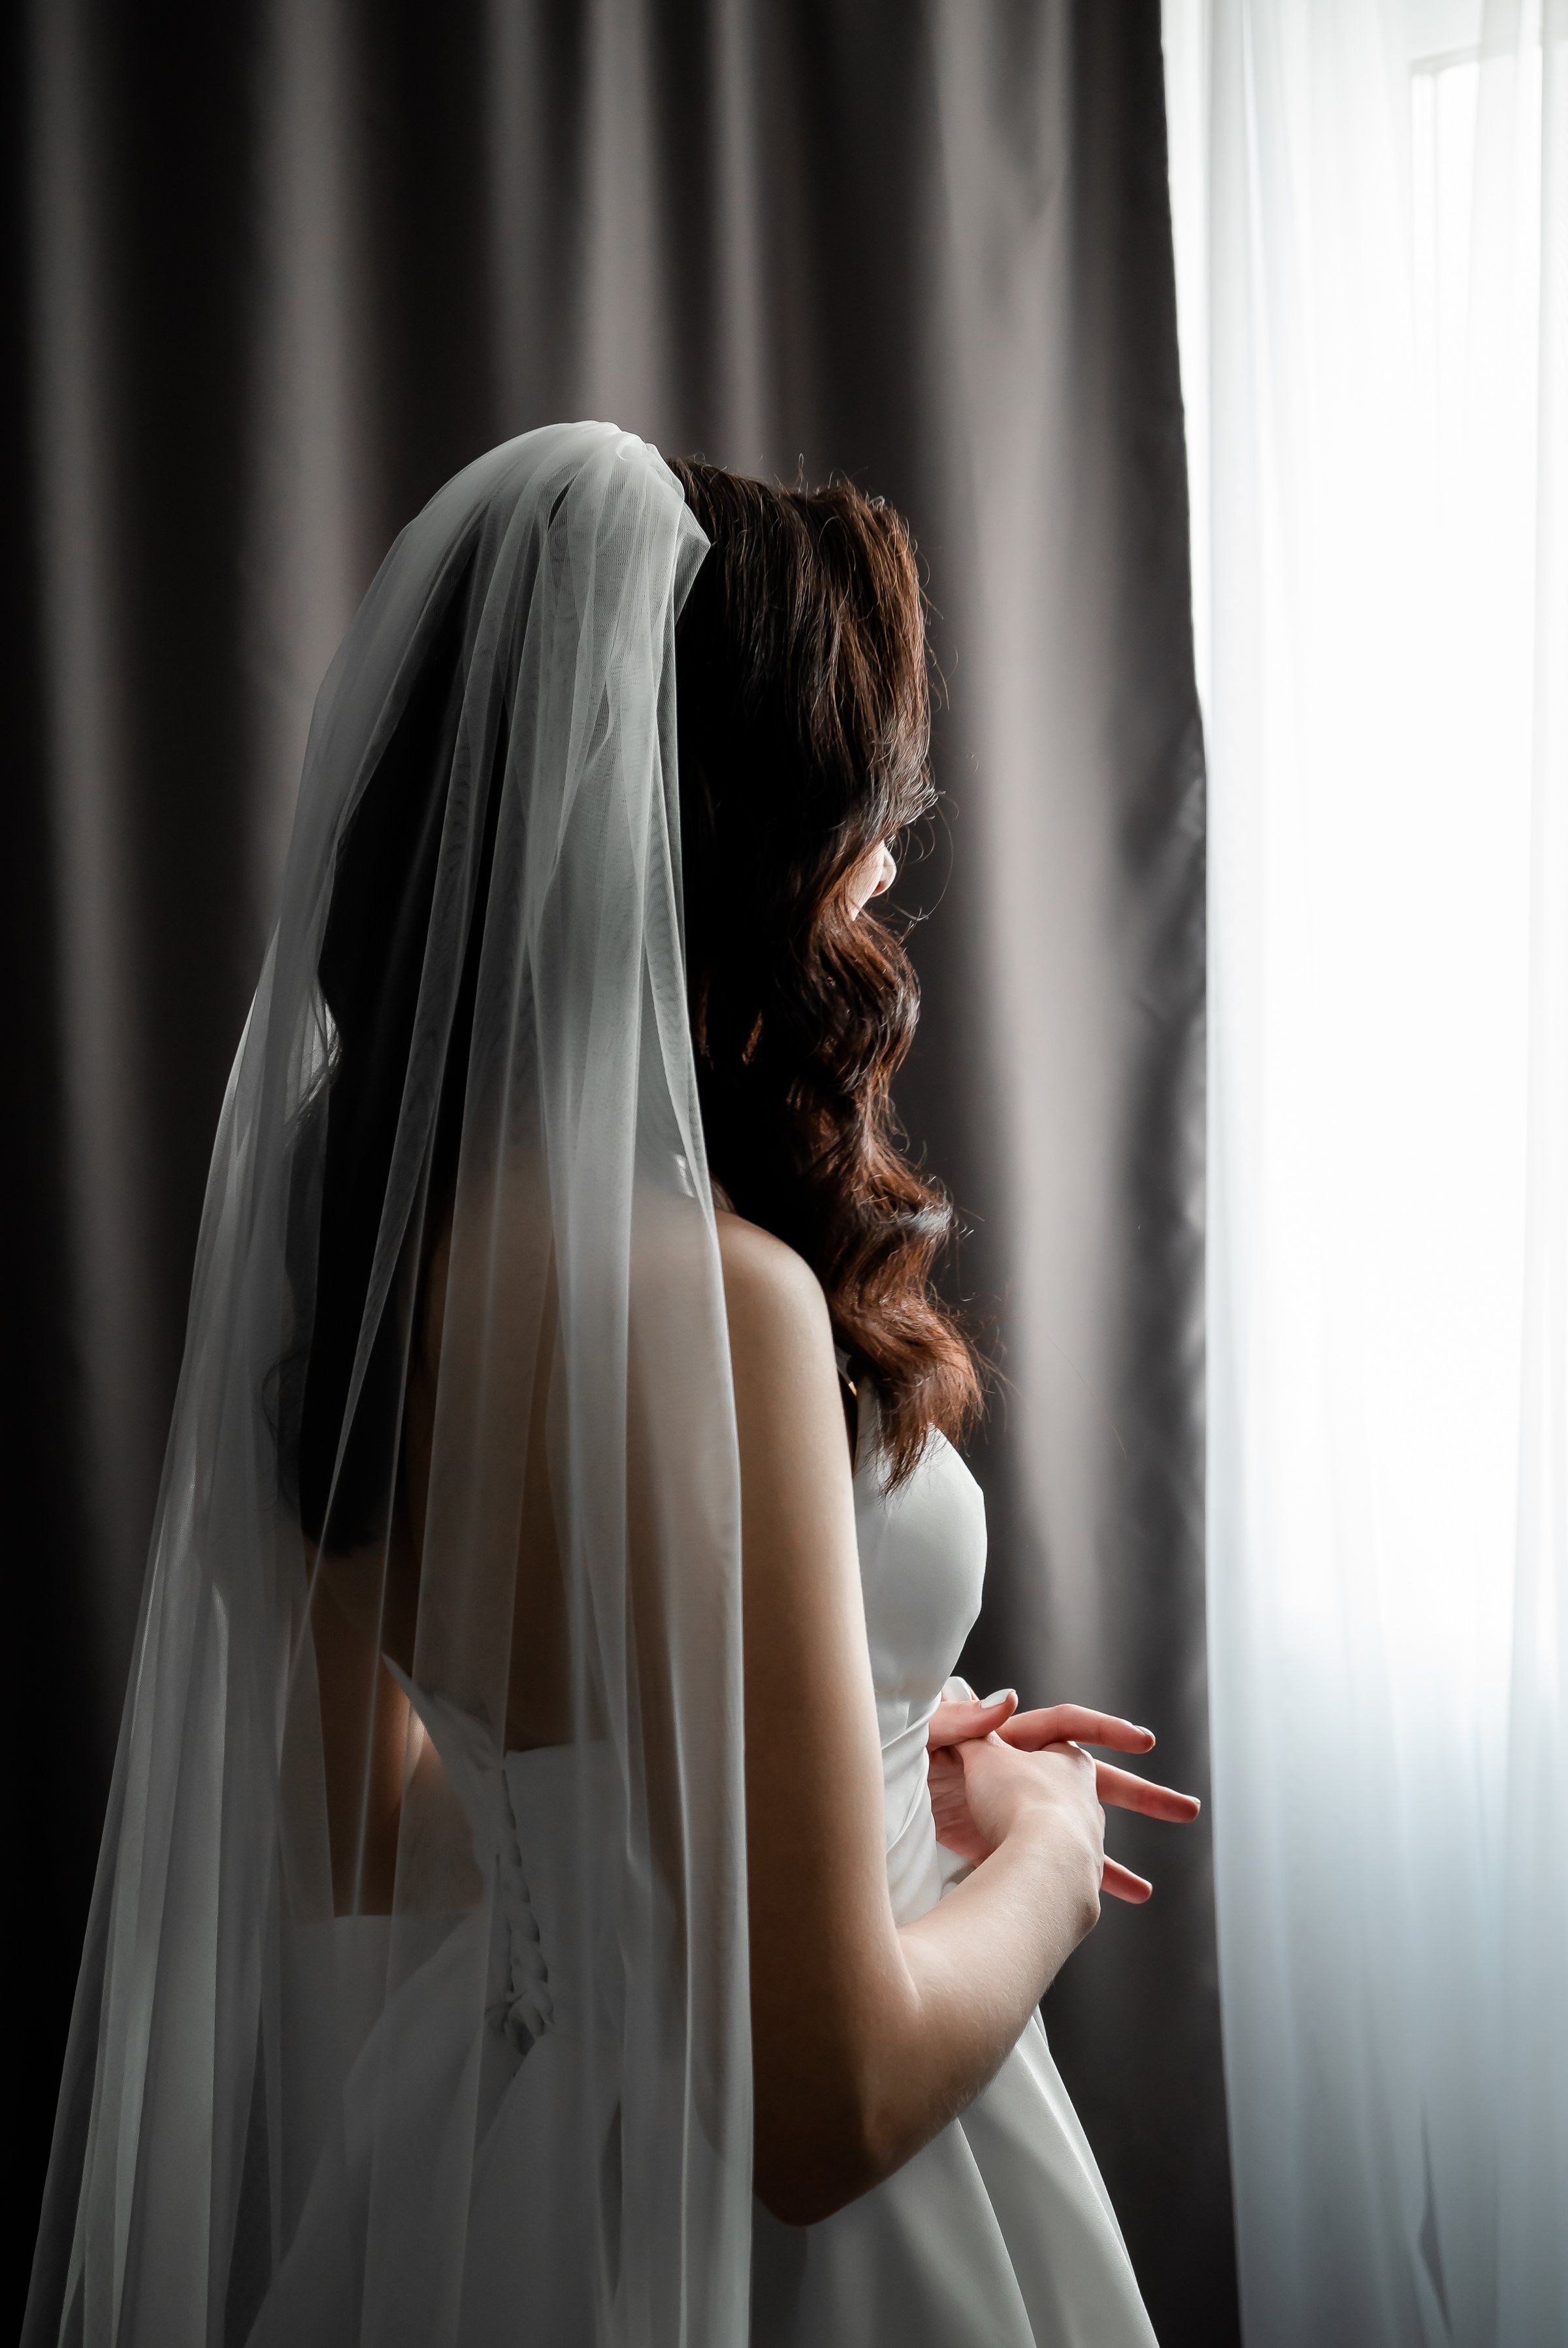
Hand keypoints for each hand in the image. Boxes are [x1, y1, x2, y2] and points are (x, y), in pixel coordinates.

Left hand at [927, 1690, 1199, 1902]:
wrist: (891, 1812)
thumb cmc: (906, 1768)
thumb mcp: (932, 1735)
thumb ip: (964, 1719)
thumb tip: (1008, 1700)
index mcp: (1014, 1742)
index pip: (1068, 1722)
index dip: (1106, 1728)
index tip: (1144, 1742)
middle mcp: (1026, 1778)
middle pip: (1094, 1782)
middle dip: (1141, 1795)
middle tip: (1188, 1811)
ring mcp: (1021, 1816)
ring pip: (1080, 1838)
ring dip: (1115, 1863)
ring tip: (1146, 1891)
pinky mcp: (1007, 1851)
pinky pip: (1050, 1874)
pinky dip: (1071, 1896)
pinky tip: (1089, 1922)